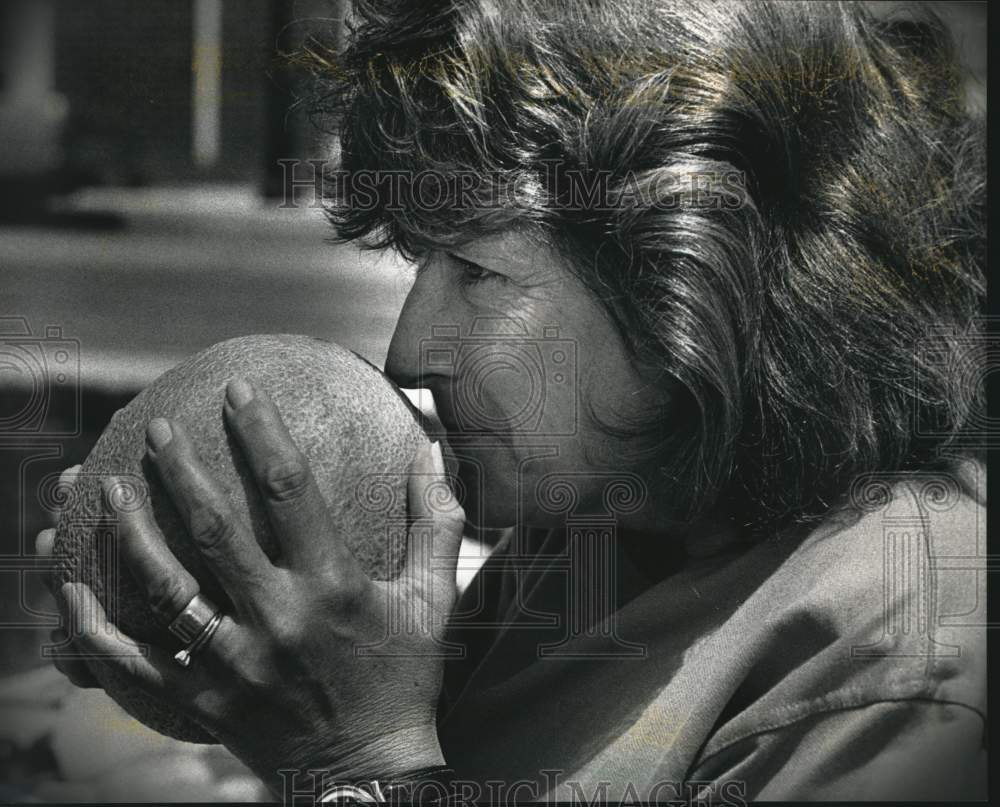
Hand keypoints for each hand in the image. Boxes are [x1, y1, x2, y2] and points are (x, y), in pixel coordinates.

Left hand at [46, 379, 465, 794]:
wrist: (369, 770)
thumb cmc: (405, 676)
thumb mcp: (435, 598)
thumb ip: (436, 522)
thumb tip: (431, 449)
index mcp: (334, 586)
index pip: (291, 489)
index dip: (262, 432)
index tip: (239, 391)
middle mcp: (279, 619)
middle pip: (215, 530)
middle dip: (180, 470)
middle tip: (158, 428)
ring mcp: (234, 664)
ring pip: (165, 589)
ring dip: (131, 533)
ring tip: (107, 487)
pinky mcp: (201, 702)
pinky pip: (134, 662)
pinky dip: (95, 626)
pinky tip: (72, 589)